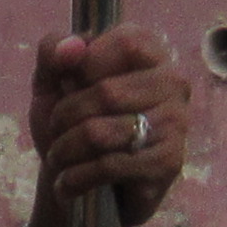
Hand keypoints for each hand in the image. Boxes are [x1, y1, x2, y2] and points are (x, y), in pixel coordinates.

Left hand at [29, 25, 190, 226]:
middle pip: (107, 92)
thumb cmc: (71, 121)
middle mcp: (172, 82)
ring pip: (102, 133)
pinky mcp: (168, 163)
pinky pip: (110, 166)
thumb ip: (53, 51)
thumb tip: (73, 46)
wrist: (83, 181)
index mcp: (149, 51)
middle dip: (64, 116)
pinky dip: (76, 177)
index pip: (126, 42)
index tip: (69, 84)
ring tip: (58, 159)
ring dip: (65, 150)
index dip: (87, 64)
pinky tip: (66, 184)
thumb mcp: (50, 80)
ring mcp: (176, 123)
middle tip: (55, 131)